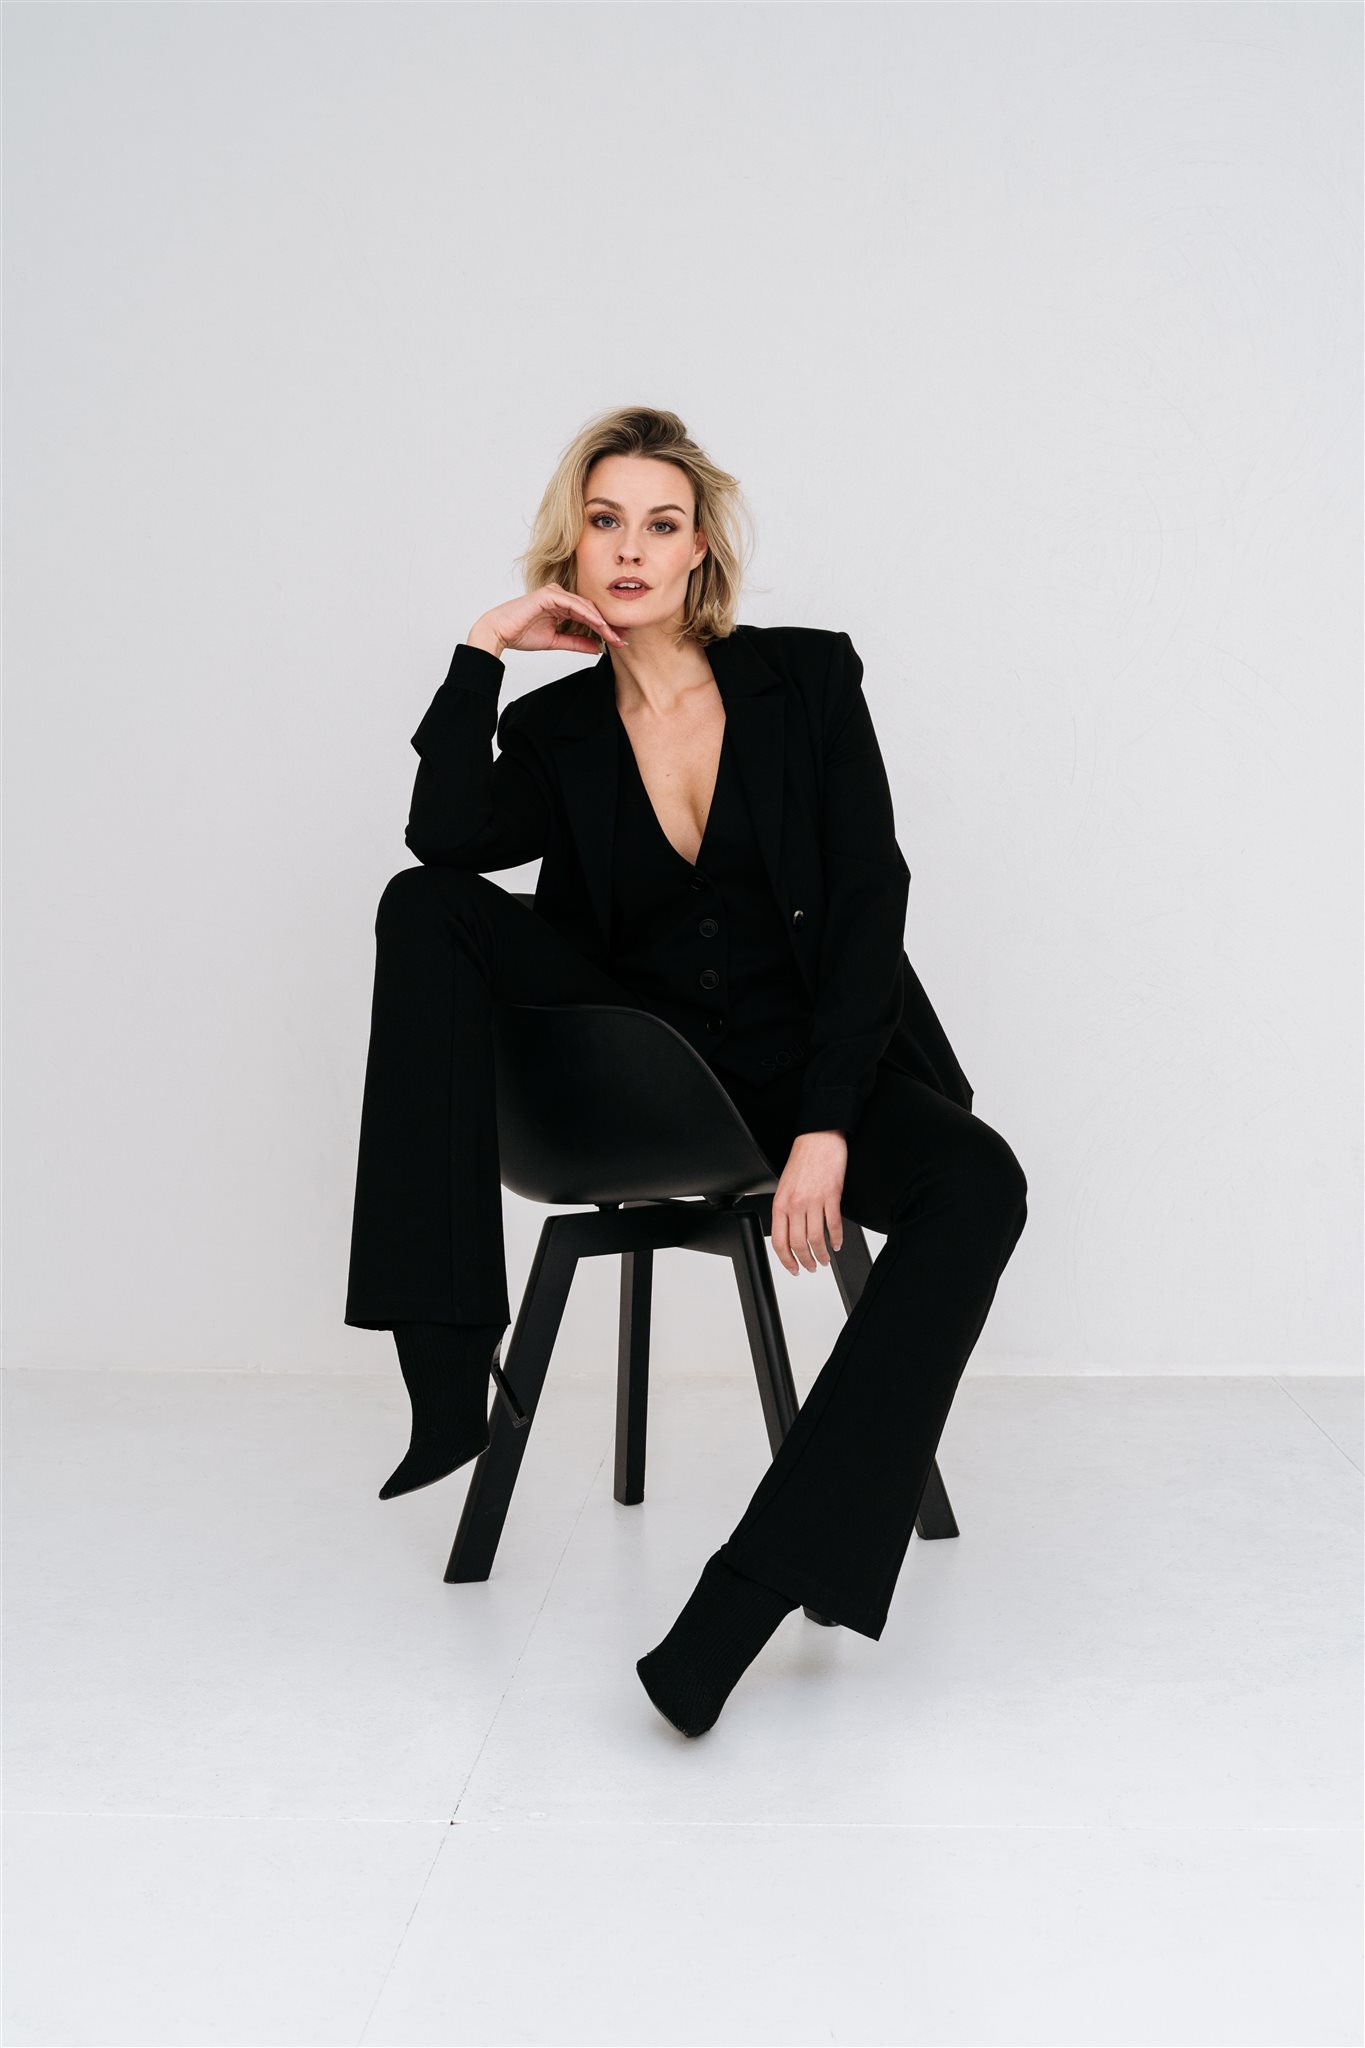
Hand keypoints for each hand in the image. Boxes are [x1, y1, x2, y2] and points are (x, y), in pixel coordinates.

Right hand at [469, 584, 628, 658]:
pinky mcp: (549, 594)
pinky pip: (574, 604)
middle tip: (623, 638)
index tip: (619, 641)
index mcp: (561, 606)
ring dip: (601, 622)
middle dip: (608, 625)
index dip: (605, 629)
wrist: (498, 632)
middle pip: (591, 609)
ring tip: (614, 635)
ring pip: (585, 606)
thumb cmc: (520, 634)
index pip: (589, 616)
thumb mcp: (556, 641)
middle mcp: (560, 597)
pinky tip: (599, 625)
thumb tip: (598, 648)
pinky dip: (588, 615)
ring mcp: (554, 593)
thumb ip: (577, 642)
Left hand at [770, 1130, 846, 1275]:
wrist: (818, 1138)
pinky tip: (837, 1243)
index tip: (793, 1268)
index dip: (786, 1259)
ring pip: (817, 1239)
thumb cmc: (802, 1160)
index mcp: (781, 1203)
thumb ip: (786, 1210)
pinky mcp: (832, 1196)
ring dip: (822, 1254)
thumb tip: (789, 1233)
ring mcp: (814, 1201)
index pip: (779, 1241)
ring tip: (825, 1260)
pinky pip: (834, 1224)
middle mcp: (796, 1204)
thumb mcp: (785, 1186)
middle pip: (799, 1244)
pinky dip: (837, 1239)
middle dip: (806, 1261)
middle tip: (811, 1267)